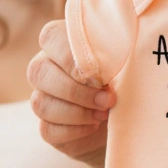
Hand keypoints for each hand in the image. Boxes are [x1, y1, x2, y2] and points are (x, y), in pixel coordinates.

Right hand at [27, 20, 115, 167]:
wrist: (130, 120)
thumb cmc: (128, 83)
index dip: (69, 55)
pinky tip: (93, 126)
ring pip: (40, 103)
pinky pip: (47, 129)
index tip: (96, 72)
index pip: (50, 37)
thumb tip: (105, 75)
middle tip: (108, 99)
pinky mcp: (47, 126)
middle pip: (38, 72)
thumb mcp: (126, 65)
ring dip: (76, 112)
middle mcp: (47, 68)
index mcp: (64, 44)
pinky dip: (74, 130)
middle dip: (75, 89)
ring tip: (104, 114)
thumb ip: (114, 58)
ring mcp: (43, 98)